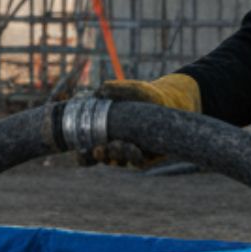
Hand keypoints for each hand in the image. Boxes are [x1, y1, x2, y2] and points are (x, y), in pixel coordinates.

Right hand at [82, 74, 200, 166]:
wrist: (171, 102)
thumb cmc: (146, 96)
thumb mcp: (131, 89)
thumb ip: (114, 89)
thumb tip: (99, 93)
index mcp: (104, 131)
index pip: (88, 149)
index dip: (82, 155)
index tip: (79, 151)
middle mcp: (114, 145)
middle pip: (101, 158)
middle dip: (99, 156)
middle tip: (98, 149)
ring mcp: (130, 153)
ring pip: (118, 161)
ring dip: (115, 155)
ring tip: (117, 145)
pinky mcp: (147, 157)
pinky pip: (137, 162)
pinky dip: (133, 157)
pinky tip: (134, 148)